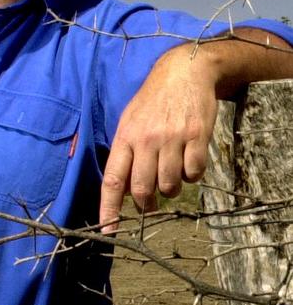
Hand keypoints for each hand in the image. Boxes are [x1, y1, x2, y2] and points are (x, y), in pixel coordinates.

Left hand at [99, 45, 217, 232]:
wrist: (184, 72)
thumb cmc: (152, 101)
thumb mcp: (130, 121)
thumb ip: (125, 154)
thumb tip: (123, 190)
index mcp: (125, 137)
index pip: (113, 180)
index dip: (109, 209)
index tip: (107, 231)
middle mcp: (147, 140)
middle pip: (143, 189)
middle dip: (146, 205)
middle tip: (150, 204)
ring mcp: (172, 139)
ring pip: (170, 185)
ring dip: (171, 189)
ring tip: (171, 175)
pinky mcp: (197, 137)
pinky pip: (194, 173)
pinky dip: (192, 176)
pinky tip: (188, 162)